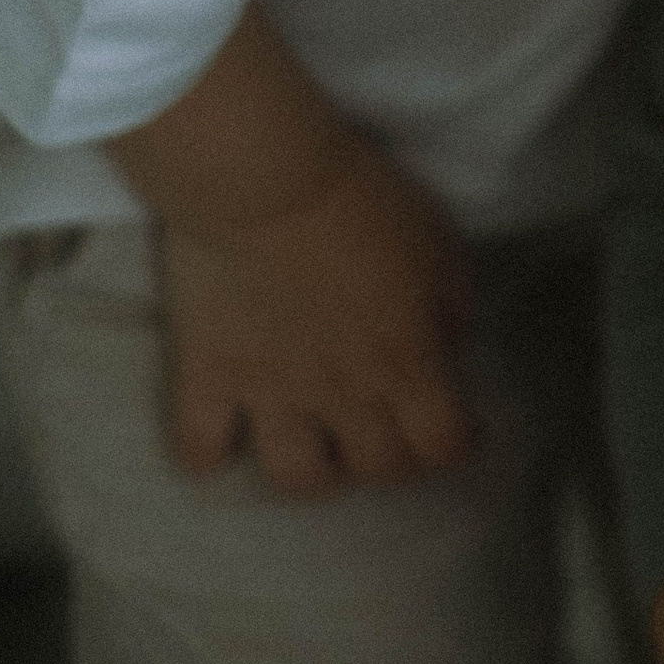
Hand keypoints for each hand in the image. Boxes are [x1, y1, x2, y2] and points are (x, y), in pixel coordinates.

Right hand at [156, 136, 475, 493]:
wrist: (265, 183)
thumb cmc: (363, 201)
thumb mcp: (440, 243)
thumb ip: (452, 306)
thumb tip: (450, 346)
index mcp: (406, 362)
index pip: (442, 445)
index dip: (458, 446)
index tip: (462, 429)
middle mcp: (343, 395)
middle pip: (378, 469)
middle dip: (392, 462)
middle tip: (390, 433)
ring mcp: (271, 395)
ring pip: (296, 479)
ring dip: (316, 475)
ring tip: (317, 448)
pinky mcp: (209, 378)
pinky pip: (201, 449)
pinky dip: (213, 457)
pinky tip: (228, 441)